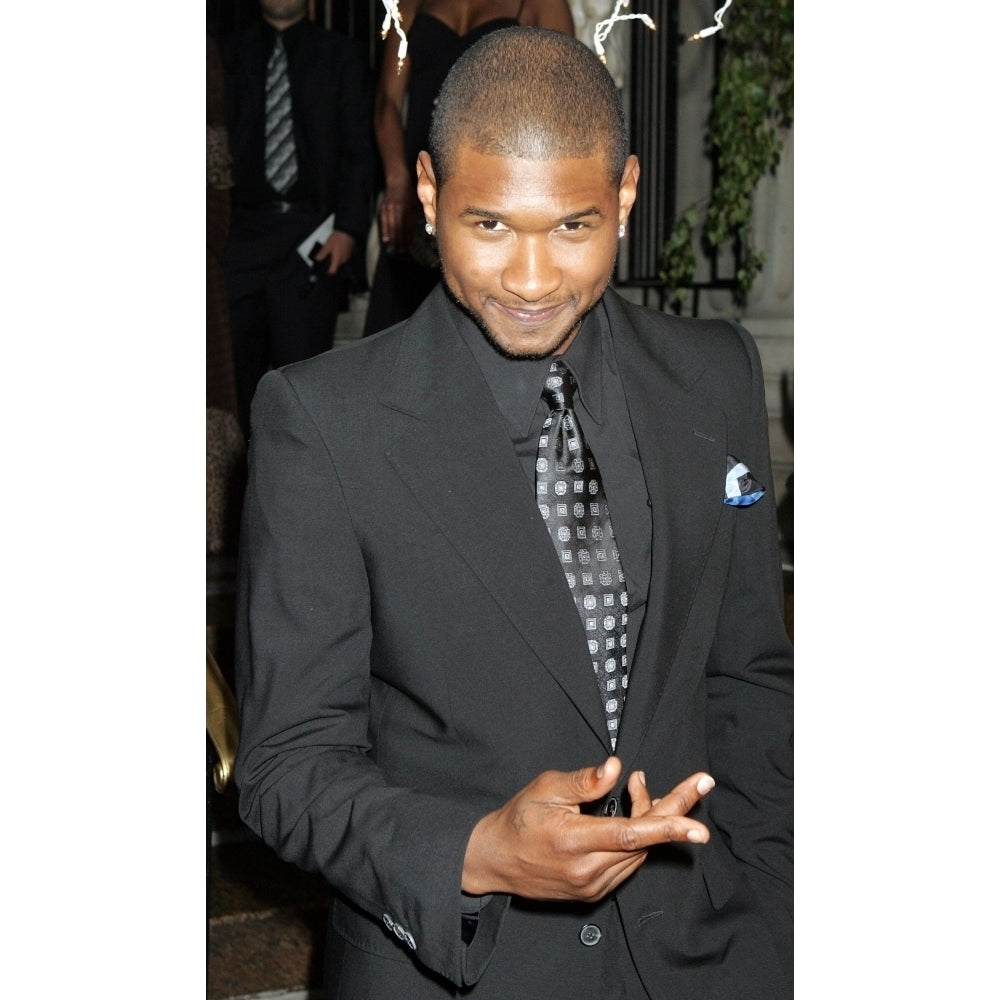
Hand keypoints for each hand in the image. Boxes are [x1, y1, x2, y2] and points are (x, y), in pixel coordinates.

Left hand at [314, 230, 355, 274]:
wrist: (348, 231)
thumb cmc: (339, 237)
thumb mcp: (328, 245)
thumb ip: (322, 253)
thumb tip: (318, 259)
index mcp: (338, 259)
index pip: (333, 271)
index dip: (328, 272)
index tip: (325, 270)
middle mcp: (344, 260)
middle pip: (337, 266)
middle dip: (332, 263)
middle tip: (327, 257)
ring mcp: (348, 256)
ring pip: (341, 261)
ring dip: (337, 258)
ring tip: (333, 251)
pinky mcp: (350, 252)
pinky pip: (344, 256)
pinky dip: (341, 254)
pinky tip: (338, 248)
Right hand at [378, 180, 418, 253]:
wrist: (398, 179)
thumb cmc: (410, 192)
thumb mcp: (416, 203)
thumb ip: (416, 216)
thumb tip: (424, 229)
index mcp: (407, 208)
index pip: (407, 227)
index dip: (408, 239)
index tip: (409, 248)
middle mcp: (398, 209)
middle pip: (399, 229)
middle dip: (399, 242)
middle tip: (401, 253)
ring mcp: (389, 208)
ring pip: (391, 226)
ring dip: (392, 239)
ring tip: (393, 250)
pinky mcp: (383, 208)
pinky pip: (384, 222)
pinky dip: (385, 231)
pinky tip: (385, 239)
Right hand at [462, 757, 713, 901]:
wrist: (494, 860)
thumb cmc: (518, 819)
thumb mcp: (544, 788)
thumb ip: (583, 781)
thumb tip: (615, 768)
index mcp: (574, 841)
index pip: (630, 835)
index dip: (667, 828)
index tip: (698, 827)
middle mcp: (587, 869)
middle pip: (644, 841)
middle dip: (674, 811)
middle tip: (700, 784)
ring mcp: (591, 885)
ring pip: (638, 852)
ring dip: (650, 820)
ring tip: (640, 787)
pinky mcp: (593, 892)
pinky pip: (627, 863)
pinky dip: (636, 839)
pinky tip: (631, 815)